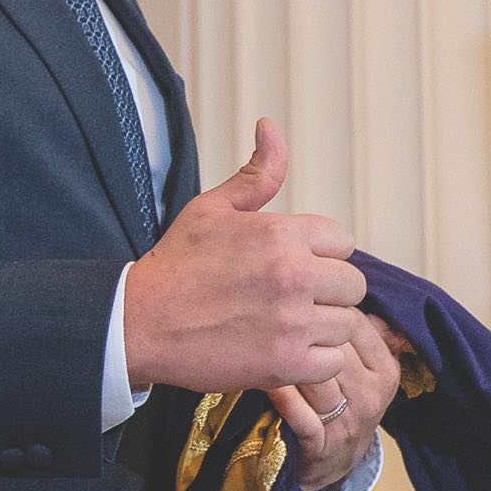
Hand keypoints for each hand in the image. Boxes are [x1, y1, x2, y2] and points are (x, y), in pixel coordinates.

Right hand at [121, 119, 369, 394]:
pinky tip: (285, 351)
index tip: (293, 266)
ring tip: (285, 325)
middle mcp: (294, 274)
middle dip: (327, 291)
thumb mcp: (212, 208)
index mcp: (282, 233)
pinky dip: (314, 361)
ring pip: (346, 323)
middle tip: (292, 299)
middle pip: (352, 284)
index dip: (320, 254)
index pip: (342, 241)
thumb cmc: (176, 265)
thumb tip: (270, 127)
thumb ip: (256, 174)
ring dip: (322, 327)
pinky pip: (333, 362)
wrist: (138, 324)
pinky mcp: (287, 363)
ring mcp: (293, 322)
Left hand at [272, 320, 407, 490]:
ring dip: (286, 360)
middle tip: (266, 316)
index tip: (293, 303)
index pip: (355, 323)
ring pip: (318, 379)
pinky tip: (264, 381)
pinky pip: (301, 415)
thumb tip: (342, 281)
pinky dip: (282, 397)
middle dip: (300, 331)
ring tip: (259, 342)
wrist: (333, 462)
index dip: (321, 309)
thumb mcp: (361, 366)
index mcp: (385, 368)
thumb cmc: (341, 402)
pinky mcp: (324, 446)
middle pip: (335, 347)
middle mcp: (374, 393)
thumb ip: (357, 329)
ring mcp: (350, 421)